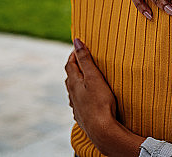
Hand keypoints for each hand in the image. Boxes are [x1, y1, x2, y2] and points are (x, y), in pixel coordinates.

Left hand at [65, 39, 143, 156]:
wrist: (102, 130)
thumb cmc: (100, 102)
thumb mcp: (94, 76)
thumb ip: (85, 59)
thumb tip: (77, 41)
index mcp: (74, 82)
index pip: (70, 64)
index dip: (73, 54)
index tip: (79, 47)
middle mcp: (72, 94)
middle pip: (69, 77)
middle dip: (74, 66)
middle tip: (81, 59)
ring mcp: (76, 106)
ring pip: (73, 91)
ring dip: (76, 82)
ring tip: (84, 77)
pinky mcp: (82, 116)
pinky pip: (78, 103)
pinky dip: (81, 96)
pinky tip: (85, 99)